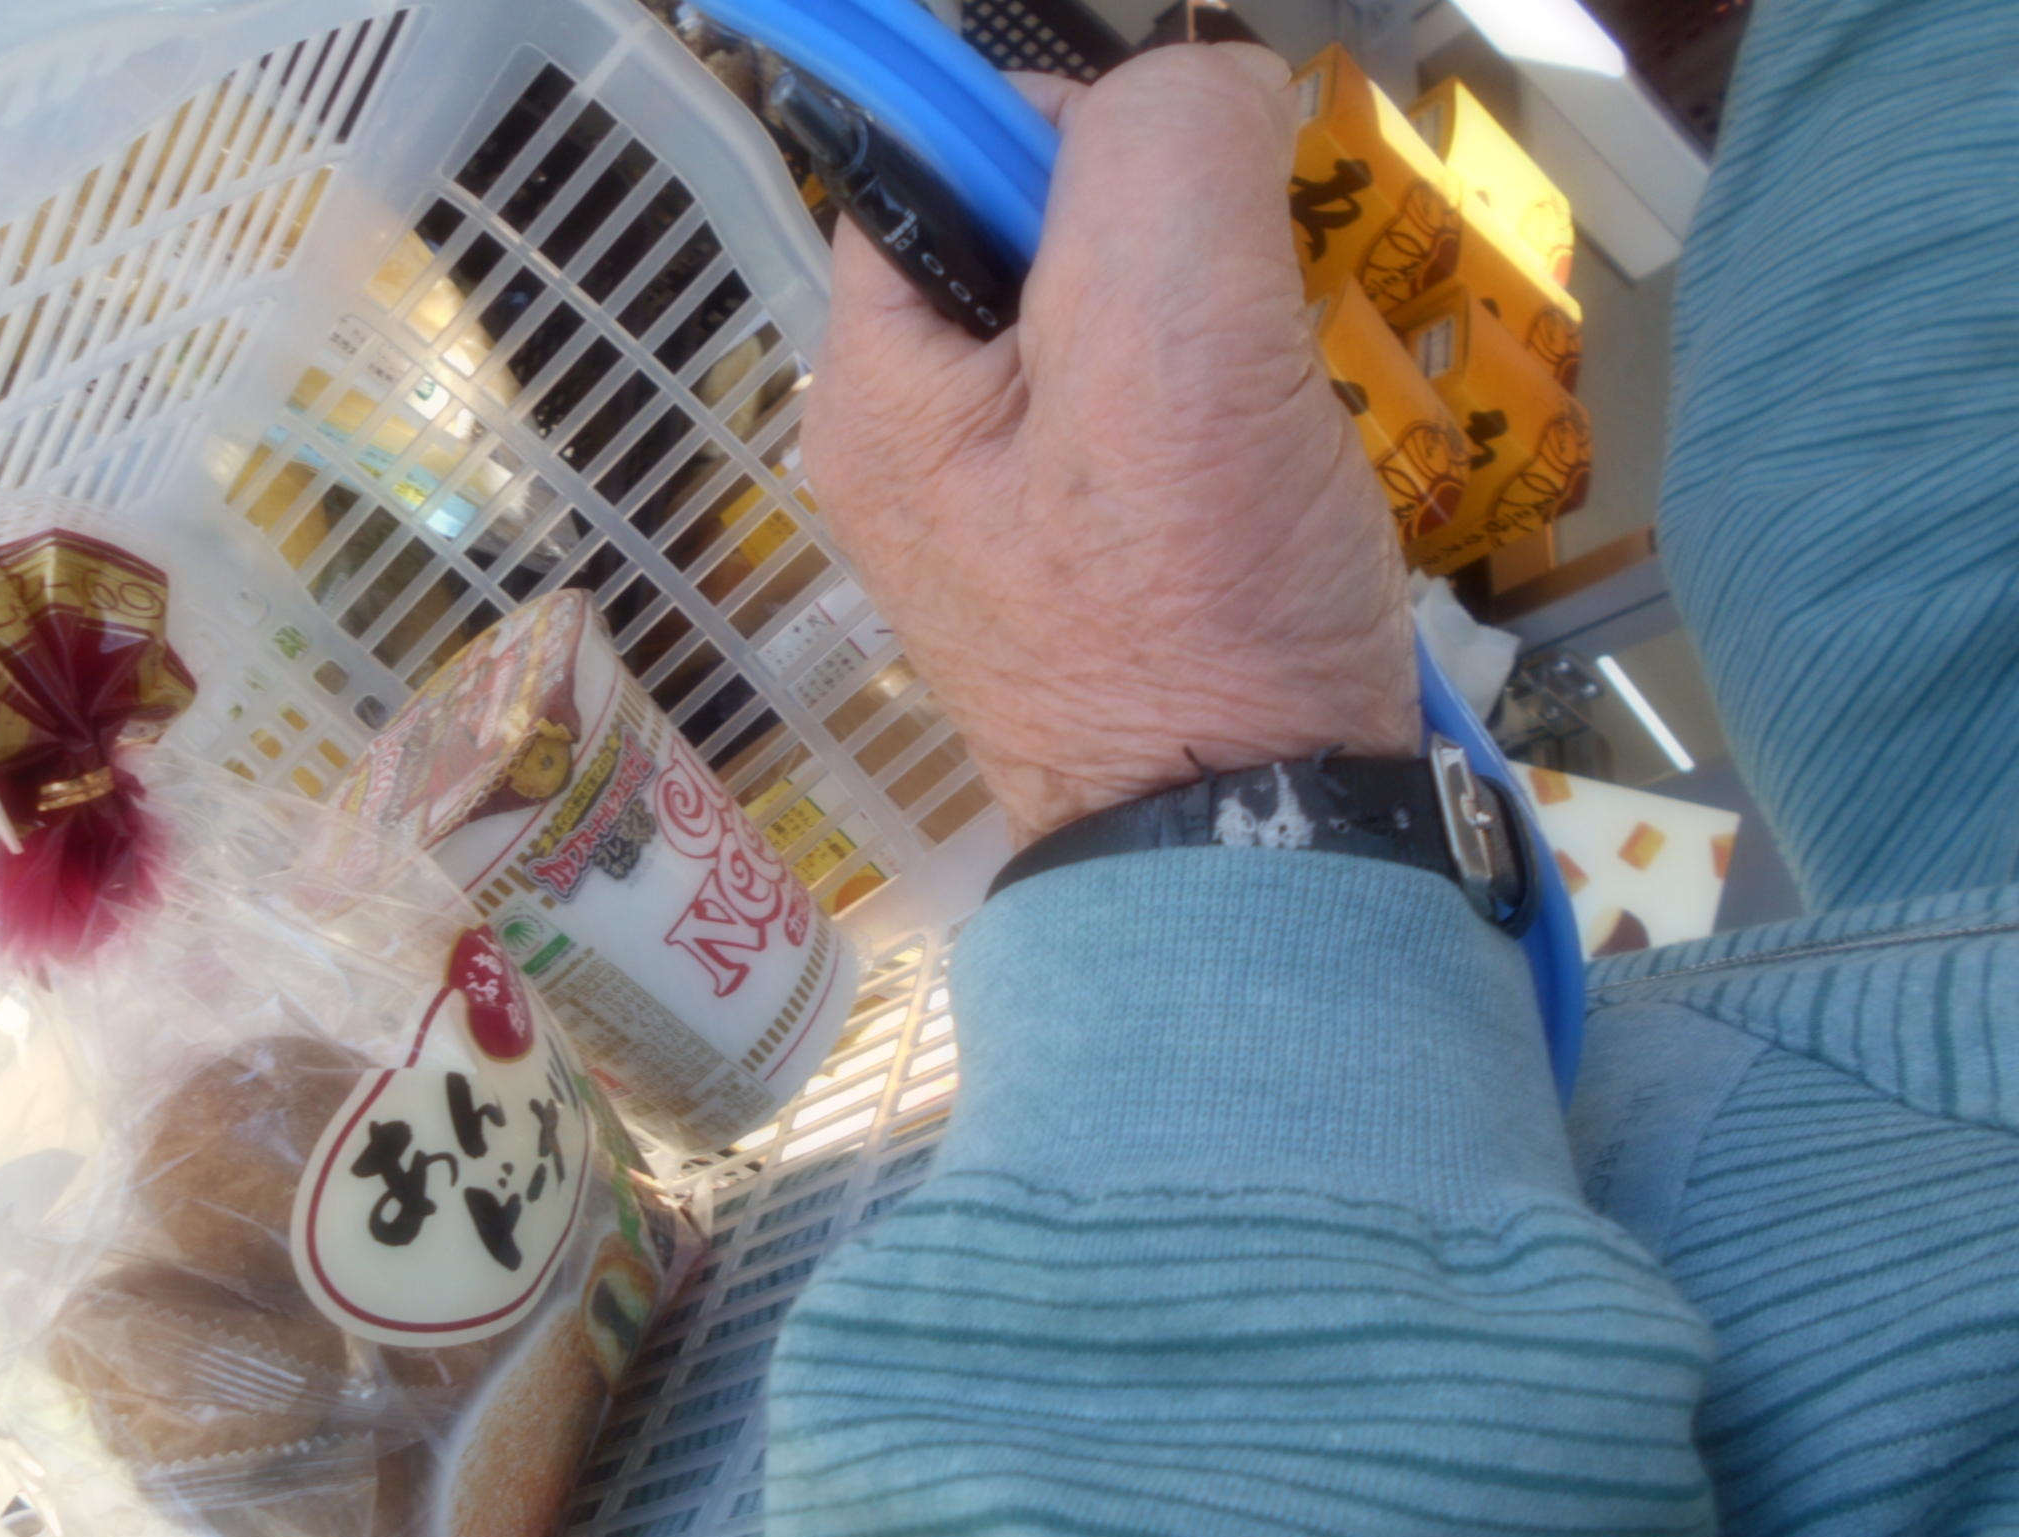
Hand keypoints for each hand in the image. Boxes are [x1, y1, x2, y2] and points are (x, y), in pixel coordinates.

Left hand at [802, 47, 1419, 846]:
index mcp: (876, 383)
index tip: (1167, 199)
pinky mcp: (1099, 547)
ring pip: (1116, 307)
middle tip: (1231, 335)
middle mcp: (915, 436)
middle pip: (1032, 225)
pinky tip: (1265, 461)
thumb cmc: (1194, 616)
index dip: (1049, 126)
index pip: (924, 152)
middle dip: (1157, 234)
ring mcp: (1008, 500)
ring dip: (1213, 316)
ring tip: (1256, 414)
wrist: (1256, 843)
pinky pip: (1161, 400)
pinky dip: (1231, 396)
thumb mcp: (1170, 340)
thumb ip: (1160, 155)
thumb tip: (1202, 87)